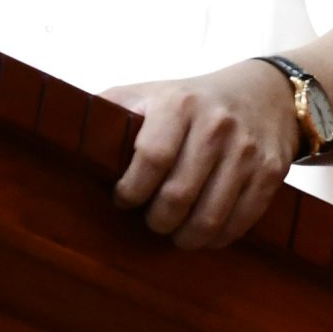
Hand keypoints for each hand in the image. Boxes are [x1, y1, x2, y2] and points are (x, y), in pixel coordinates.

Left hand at [104, 61, 299, 251]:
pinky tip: (202, 232)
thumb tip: (61, 135)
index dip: (131, 190)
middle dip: (156, 220)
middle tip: (150, 220)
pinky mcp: (271, 173)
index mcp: (179, 104)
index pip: (150, 158)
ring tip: (173, 231)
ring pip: (210, 218)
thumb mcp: (149, 92)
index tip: (123, 198)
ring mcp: (247, 150)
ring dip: (184, 237)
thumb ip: (109, 110)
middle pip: (178, 196)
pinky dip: (216, 238)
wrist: (264, 93)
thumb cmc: (191, 101)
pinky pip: (239, 223)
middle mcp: (216, 125)